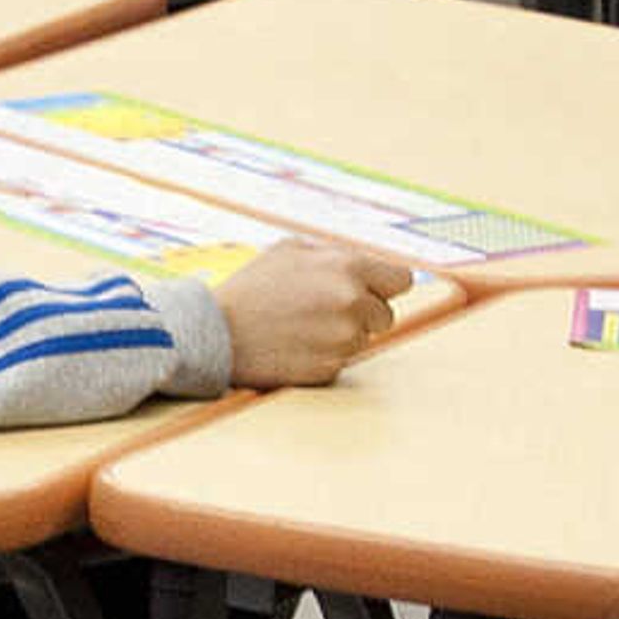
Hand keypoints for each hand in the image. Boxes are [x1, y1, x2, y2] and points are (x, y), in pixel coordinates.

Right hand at [213, 238, 411, 386]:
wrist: (217, 332)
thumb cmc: (252, 287)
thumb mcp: (291, 250)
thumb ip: (336, 256)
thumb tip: (369, 265)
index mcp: (348, 267)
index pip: (401, 280)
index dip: (384, 286)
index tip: (370, 291)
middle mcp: (353, 303)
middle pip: (385, 315)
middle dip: (363, 314)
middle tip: (323, 311)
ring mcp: (344, 338)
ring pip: (364, 340)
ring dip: (342, 336)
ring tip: (302, 327)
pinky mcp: (331, 368)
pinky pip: (342, 361)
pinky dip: (325, 356)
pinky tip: (296, 346)